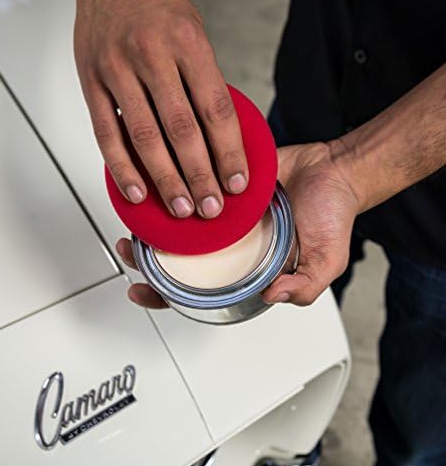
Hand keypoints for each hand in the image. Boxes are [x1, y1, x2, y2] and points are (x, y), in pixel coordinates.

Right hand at [74, 0, 247, 218]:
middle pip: (182, 130)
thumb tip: (219, 139)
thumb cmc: (157, 9)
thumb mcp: (194, 35)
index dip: (229, 151)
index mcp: (188, 42)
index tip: (237, 182)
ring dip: (166, 179)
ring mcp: (117, 70)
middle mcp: (152, 55)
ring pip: (145, 137)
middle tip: (211, 206)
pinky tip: (137, 191)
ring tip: (181, 207)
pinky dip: (121, 168)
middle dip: (200, 175)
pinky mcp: (91, 83)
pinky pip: (106, 133)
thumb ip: (204, 84)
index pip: (216, 109)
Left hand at [115, 141, 360, 308]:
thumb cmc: (332, 215)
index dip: (166, 296)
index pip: (198, 290)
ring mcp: (223, 215)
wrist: (334, 169)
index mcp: (245, 267)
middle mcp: (228, 243)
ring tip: (134, 226)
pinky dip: (174, 191)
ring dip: (153, 227)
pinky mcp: (222, 185)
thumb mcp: (326, 260)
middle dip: (146, 260)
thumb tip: (271, 295)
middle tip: (130, 253)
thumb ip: (304, 285)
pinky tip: (156, 191)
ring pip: (178, 225)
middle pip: (178, 258)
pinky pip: (193, 188)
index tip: (142, 292)